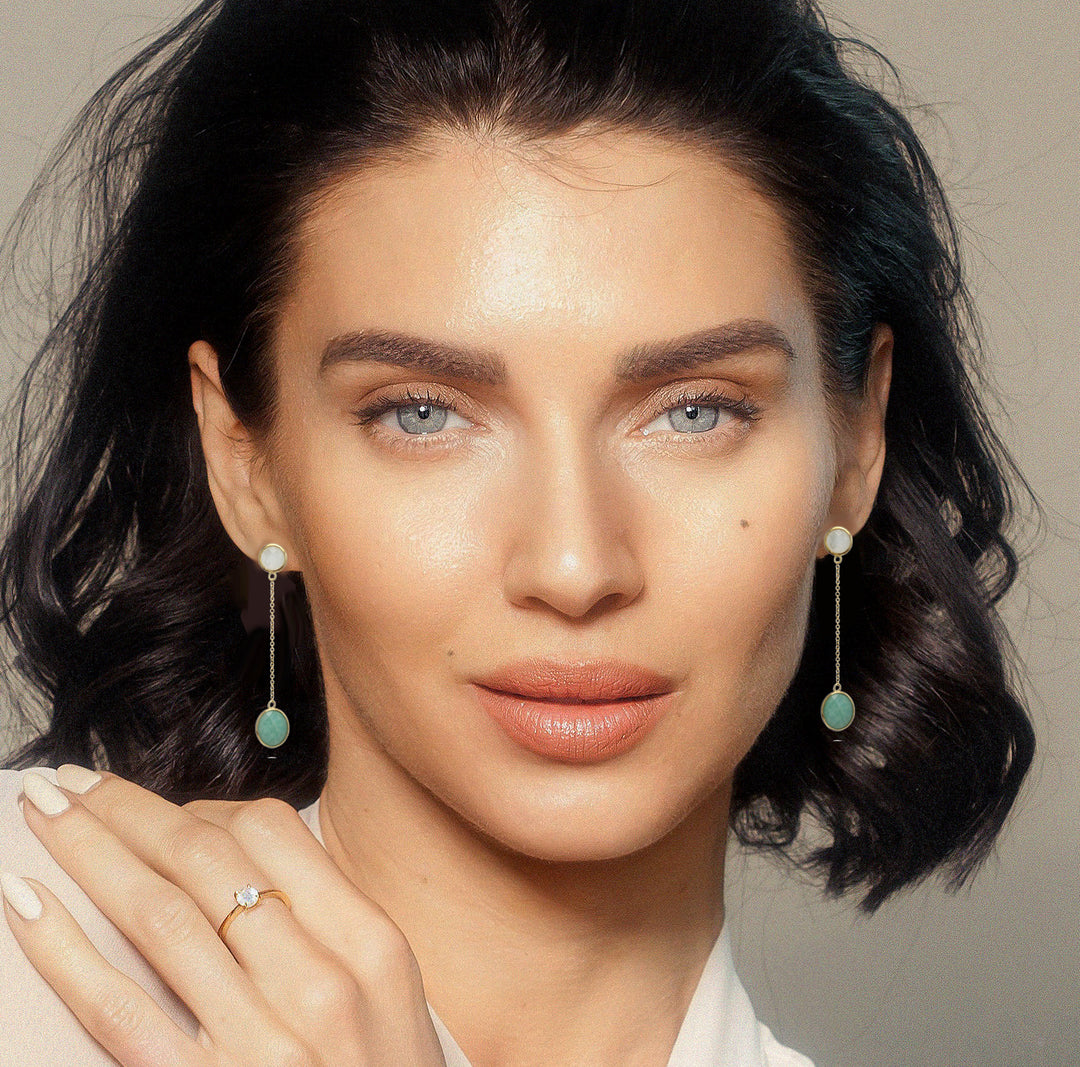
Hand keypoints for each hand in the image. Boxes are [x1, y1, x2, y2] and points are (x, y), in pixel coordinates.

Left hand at [3, 767, 447, 1066]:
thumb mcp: (389, 996)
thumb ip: (328, 924)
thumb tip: (240, 861)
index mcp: (370, 942)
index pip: (272, 832)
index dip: (199, 806)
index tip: (156, 809)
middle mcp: (320, 980)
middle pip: (205, 858)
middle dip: (126, 809)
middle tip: (70, 780)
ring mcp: (262, 1042)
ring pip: (158, 913)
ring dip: (87, 850)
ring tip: (43, 813)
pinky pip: (118, 1010)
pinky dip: (64, 951)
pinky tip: (28, 905)